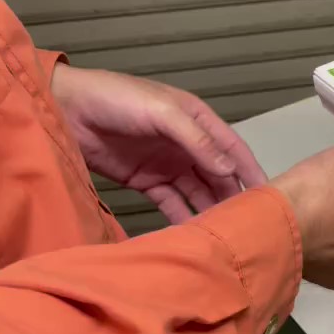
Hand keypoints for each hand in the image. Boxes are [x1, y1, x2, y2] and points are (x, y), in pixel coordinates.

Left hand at [51, 64, 266, 222]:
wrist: (64, 109)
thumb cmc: (116, 99)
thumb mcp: (162, 111)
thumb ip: (196, 140)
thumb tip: (229, 171)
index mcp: (198, 120)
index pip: (233, 149)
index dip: (251, 172)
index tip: (268, 198)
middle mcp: (188, 144)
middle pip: (218, 175)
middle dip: (233, 197)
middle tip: (248, 224)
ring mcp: (168, 164)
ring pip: (198, 191)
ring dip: (210, 209)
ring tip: (223, 233)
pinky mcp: (146, 181)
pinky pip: (172, 202)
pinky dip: (183, 216)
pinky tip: (193, 233)